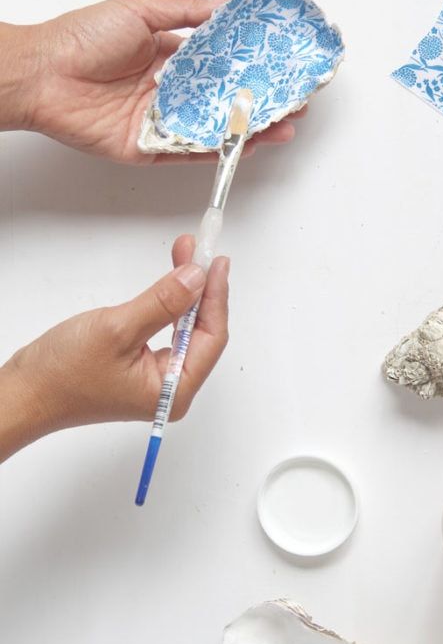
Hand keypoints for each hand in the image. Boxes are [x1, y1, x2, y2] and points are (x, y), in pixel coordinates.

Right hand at [0, 234, 227, 461]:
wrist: (26, 392)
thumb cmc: (63, 376)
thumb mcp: (118, 330)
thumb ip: (163, 303)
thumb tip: (196, 280)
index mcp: (175, 390)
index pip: (212, 337)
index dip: (216, 295)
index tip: (215, 261)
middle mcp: (172, 388)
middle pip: (202, 331)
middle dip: (202, 289)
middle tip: (199, 251)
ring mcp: (157, 379)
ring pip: (185, 329)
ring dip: (186, 292)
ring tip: (186, 256)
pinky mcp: (142, 367)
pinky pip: (167, 331)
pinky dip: (170, 304)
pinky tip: (172, 282)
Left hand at [1, 0, 301, 162]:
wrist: (44, 74)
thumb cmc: (82, 37)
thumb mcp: (139, 10)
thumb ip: (184, 12)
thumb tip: (224, 4)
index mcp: (167, 56)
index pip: (220, 64)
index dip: (251, 66)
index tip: (281, 66)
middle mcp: (169, 90)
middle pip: (224, 100)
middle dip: (261, 103)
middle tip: (294, 102)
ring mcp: (162, 121)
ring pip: (214, 129)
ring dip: (250, 130)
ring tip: (284, 127)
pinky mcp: (150, 147)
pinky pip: (190, 153)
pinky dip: (219, 152)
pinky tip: (247, 146)